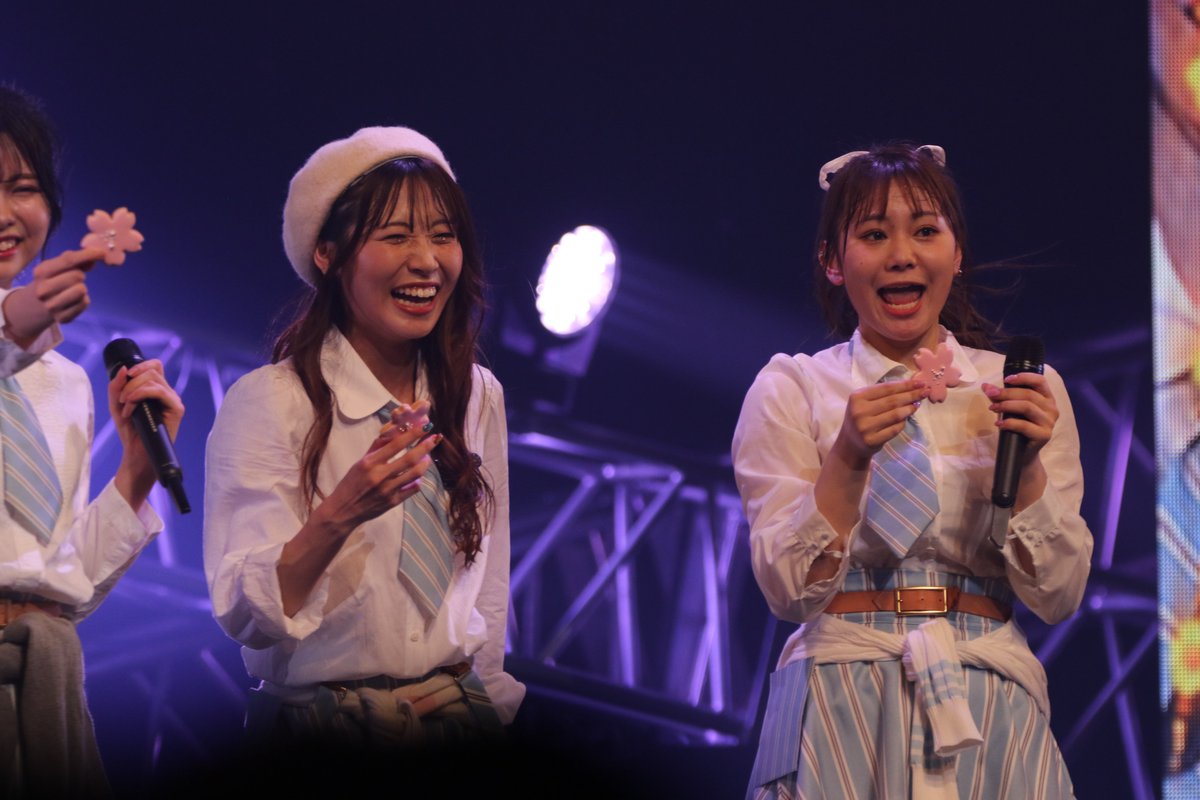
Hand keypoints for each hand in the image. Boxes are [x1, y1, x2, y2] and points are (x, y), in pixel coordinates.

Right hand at [2, 247, 103, 344]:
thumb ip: (77, 259)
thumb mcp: (58, 267)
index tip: (102, 252)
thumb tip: (99, 254)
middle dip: (80, 275)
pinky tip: (72, 301)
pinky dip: (83, 301)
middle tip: (71, 279)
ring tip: (71, 290)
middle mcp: (43, 289)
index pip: (69, 260)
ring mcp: (51, 305)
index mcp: (41, 272)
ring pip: (82, 290)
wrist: (36, 305)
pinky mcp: (62, 318)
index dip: (88, 255)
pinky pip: (84, 303)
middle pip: (78, 275)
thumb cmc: (53, 280)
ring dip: (82, 288)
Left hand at [109, 358, 184, 510]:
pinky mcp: (177, 410)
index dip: (141, 365)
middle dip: (131, 382)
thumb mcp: (116, 405)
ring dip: (133, 390)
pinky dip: (140, 395)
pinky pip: (159, 391)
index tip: (126, 376)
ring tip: (126, 406)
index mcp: (157, 390)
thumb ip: (117, 386)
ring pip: (154, 379)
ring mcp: (173, 401)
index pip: (155, 366)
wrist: (136, 455)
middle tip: (122, 399)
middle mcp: (168, 394)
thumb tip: (125, 369)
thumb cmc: (130, 432)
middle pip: (152, 370)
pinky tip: (132, 408)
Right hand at [316, 401, 440, 537]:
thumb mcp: (359, 463)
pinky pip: (412, 489)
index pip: (396, 444)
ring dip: (425, 463)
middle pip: (410, 458)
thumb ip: (377, 449)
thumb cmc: (350, 483)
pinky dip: (418, 480)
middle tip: (436, 438)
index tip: (425, 425)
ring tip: (428, 457)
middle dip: (426, 446)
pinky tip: (419, 475)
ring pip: (415, 474)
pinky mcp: (393, 502)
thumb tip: (393, 432)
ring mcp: (388, 490)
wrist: (343, 510)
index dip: (413, 434)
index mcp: (370, 463)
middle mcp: (380, 476)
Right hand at [830, 379, 928, 466]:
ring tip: (918, 404)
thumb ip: (883, 394)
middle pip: (892, 401)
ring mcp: (865, 427)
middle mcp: (859, 411)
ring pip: (895, 415)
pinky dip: (903, 422)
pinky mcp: (872, 440)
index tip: (921, 382)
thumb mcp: (865, 402)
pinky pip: (894, 429)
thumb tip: (911, 386)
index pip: (886, 388)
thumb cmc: (861, 418)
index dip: (905, 385)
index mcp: (857, 397)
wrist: (850, 443)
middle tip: (925, 391)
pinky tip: (907, 418)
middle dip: (912, 395)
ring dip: (910, 408)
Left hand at [981, 372, 1057, 466]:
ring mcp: (1049, 422)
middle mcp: (1052, 408)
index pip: (1040, 381)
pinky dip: (1009, 423)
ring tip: (992, 408)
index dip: (1024, 377)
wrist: (1022, 453)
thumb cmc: (1017, 427)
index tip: (1006, 379)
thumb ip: (999, 396)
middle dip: (1007, 393)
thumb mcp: (1008, 409)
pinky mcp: (1044, 435)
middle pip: (1029, 394)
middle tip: (990, 395)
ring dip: (1006, 406)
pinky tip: (998, 424)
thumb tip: (985, 385)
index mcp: (1047, 397)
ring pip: (1027, 407)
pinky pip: (1024, 425)